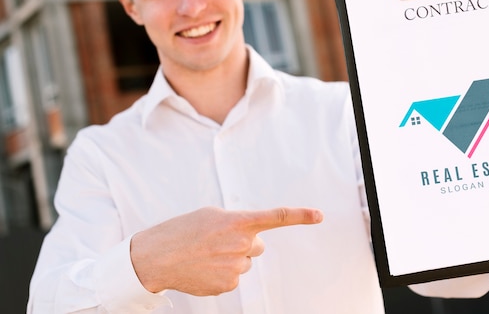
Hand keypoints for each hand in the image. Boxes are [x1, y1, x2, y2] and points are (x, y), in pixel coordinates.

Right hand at [130, 206, 322, 294]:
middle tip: (218, 242)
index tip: (319, 215)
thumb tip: (253, 239)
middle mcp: (241, 244)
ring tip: (206, 255)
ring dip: (231, 258)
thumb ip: (238, 222)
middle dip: (244, 243)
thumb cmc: (183, 230)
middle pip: (257, 246)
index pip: (277, 216)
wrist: (157, 257)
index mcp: (238, 221)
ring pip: (245, 263)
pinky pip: (234, 278)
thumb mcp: (211, 215)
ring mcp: (235, 267)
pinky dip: (222, 274)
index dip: (301, 215)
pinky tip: (204, 268)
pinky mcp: (228, 285)